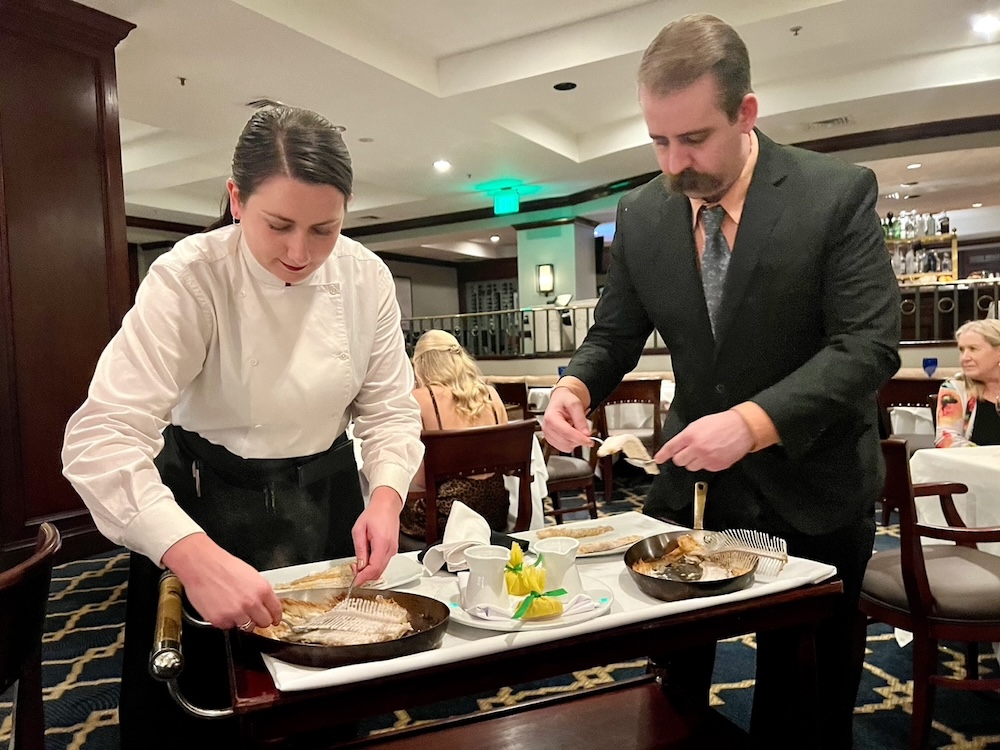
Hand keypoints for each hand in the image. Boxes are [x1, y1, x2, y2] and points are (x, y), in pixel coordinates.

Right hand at [161, 533, 281, 628]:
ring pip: (247, 627)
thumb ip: (260, 592)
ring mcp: (236, 613)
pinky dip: (226, 621)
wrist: (201, 565)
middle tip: (253, 616)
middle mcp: (251, 603)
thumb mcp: (251, 574)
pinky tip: (222, 608)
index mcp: (262, 590)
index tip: (274, 620)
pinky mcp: (220, 620)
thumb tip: (266, 604)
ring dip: (242, 621)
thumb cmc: (223, 566)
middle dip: (260, 620)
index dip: (275, 617)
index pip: (276, 611)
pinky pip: (228, 626)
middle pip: (264, 623)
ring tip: (233, 608)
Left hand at [351, 486, 400, 585]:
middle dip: (365, 575)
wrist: (387, 506)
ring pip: (381, 569)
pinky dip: (374, 566)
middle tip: (353, 570)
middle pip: (378, 572)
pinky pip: (383, 563)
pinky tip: (367, 560)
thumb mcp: (359, 530)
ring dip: (369, 571)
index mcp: (382, 543)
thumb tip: (359, 566)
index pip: (374, 568)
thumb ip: (360, 549)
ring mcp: (393, 550)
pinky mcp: (393, 550)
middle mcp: (390, 549)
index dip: (363, 578)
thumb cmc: (374, 514)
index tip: (355, 582)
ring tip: (359, 563)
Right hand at [542, 386, 592, 451]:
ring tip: (576, 429)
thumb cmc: (565, 400)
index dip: (580, 438)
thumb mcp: (575, 404)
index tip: (590, 441)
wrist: (560, 400)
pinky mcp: (552, 441)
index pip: (566, 433)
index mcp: (551, 418)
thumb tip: (586, 434)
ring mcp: (548, 436)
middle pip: (567, 442)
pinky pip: (565, 448)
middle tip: (584, 430)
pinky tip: (572, 434)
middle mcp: (547, 428)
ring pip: (566, 447)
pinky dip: (572, 443)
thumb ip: (580, 419)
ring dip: (575, 441)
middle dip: (579, 439)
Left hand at [655, 410, 753, 471]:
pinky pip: (705, 468)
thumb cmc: (722, 423)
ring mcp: (707, 458)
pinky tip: (713, 454)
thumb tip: (677, 446)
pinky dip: (706, 463)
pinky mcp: (716, 465)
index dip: (663, 455)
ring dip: (694, 461)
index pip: (671, 448)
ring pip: (691, 467)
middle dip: (681, 457)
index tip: (658, 459)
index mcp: (691, 435)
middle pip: (679, 461)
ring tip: (704, 451)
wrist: (742, 428)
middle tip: (688, 452)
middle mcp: (697, 448)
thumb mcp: (699, 424)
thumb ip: (686, 436)